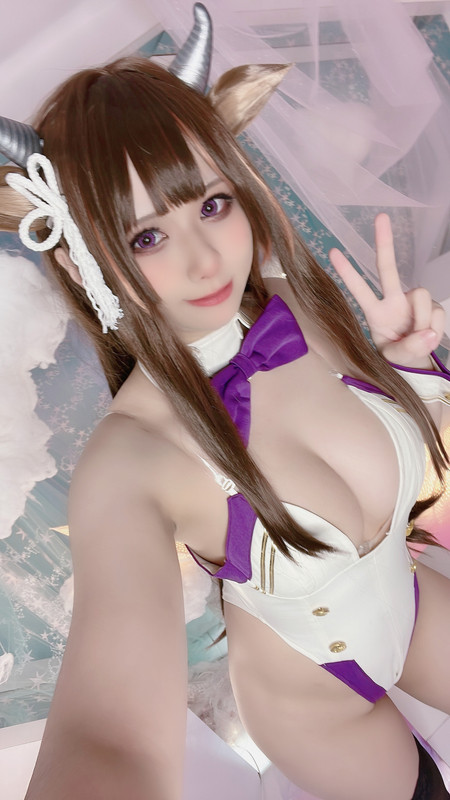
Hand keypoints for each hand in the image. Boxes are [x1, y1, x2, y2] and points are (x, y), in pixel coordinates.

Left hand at [329, 213, 445, 367]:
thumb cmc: (397, 355)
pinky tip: (430, 337)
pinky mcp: (432, 305)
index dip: (348, 272)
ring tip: (419, 339)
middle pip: (387, 268)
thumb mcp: (395, 358)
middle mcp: (393, 301)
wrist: (417, 362)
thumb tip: (428, 334)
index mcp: (376, 313)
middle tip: (380, 216)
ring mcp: (413, 301)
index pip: (359, 289)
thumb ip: (409, 348)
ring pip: (421, 296)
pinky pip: (437, 313)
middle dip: (384, 242)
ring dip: (423, 321)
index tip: (333, 252)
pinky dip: (435, 329)